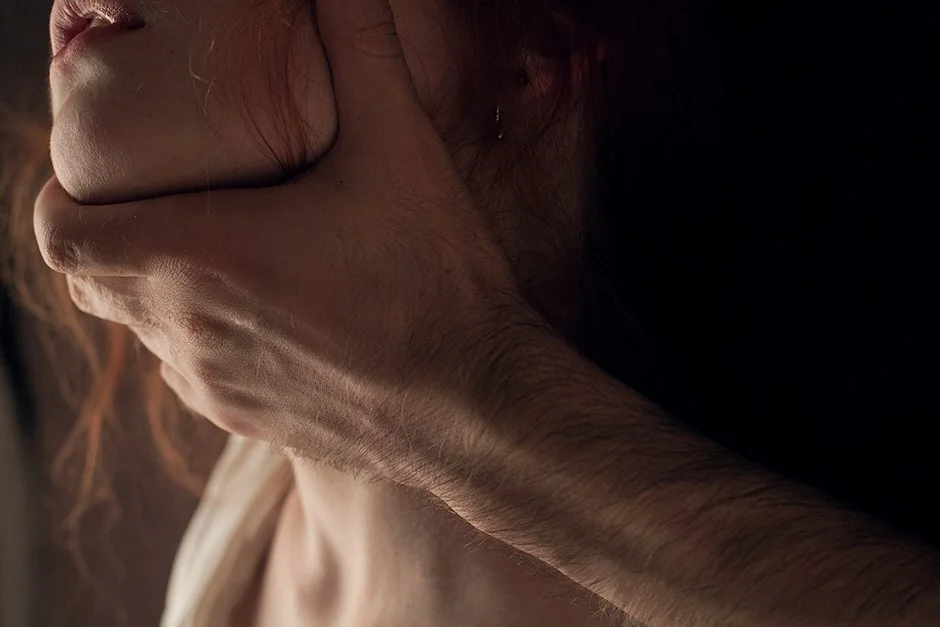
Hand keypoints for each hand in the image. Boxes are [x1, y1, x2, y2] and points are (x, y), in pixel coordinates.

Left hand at [33, 0, 551, 484]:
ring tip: (223, 253)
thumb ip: (361, 48)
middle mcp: (188, 331)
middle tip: (164, 200)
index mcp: (200, 259)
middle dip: (109, 237)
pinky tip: (267, 314)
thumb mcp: (400, 147)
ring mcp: (215, 385)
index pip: (59, 235)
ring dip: (161, 288)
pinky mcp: (248, 422)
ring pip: (144, 331)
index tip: (97, 175)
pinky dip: (203, 337)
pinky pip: (191, 374)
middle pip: (92, 284)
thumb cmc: (434, 281)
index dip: (57, 198)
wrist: (476, 404)